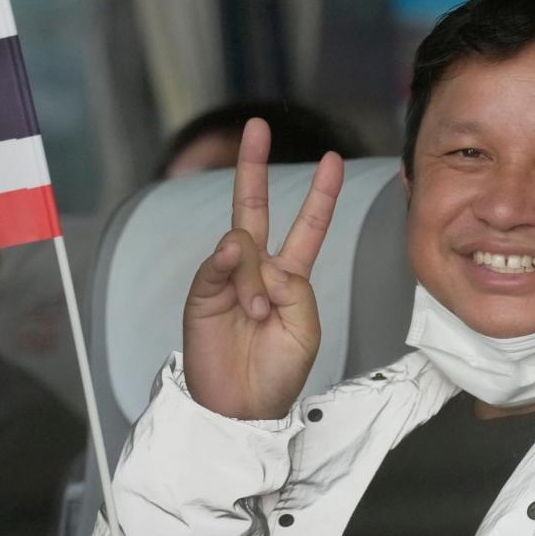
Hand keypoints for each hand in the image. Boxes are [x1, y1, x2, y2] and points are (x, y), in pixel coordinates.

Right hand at [183, 118, 344, 418]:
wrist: (243, 408)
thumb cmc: (279, 372)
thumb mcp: (305, 328)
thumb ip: (290, 286)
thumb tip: (252, 257)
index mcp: (291, 278)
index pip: (307, 227)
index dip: (320, 195)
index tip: (331, 160)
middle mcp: (258, 270)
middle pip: (254, 208)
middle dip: (254, 167)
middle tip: (256, 128)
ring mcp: (227, 279)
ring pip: (242, 245)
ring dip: (253, 278)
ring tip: (255, 314)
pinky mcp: (202, 294)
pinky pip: (215, 265)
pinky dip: (226, 261)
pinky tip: (229, 259)